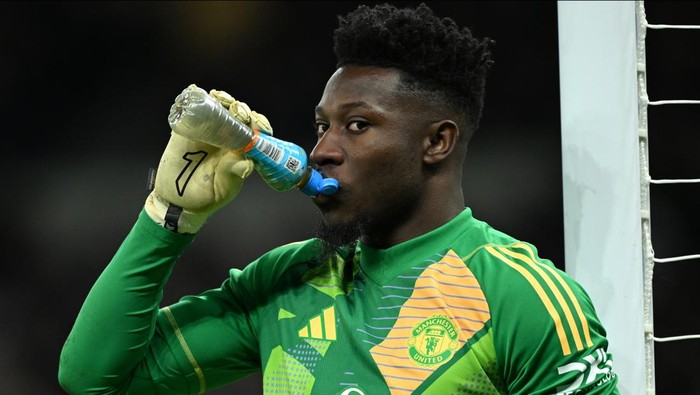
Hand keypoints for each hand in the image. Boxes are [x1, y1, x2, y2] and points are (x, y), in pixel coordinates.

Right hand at [144, 84, 272, 232]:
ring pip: (216, 108)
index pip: (253, 131)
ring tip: (218, 97)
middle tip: (235, 109)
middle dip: (238, 108)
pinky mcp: (185, 131)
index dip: (256, 122)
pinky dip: (193, 97)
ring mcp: (205, 133)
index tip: (252, 120)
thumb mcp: (223, 188)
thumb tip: (247, 163)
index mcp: (240, 150)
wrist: (178, 203)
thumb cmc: (207, 197)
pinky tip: (195, 91)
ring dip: (220, 99)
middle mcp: (225, 139)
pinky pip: (190, 111)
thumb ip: (233, 174)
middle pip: (237, 115)